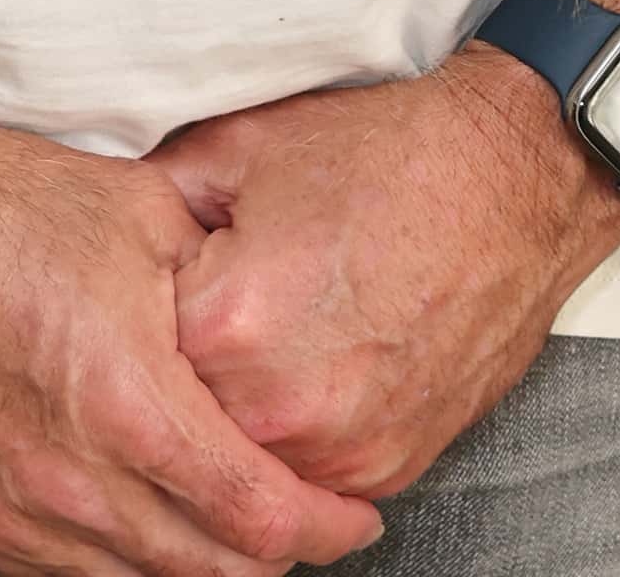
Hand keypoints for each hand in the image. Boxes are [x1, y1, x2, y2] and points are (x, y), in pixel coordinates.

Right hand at [0, 95, 389, 575]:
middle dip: (268, 559)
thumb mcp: (141, 211)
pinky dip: (104, 559)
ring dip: (187, 566)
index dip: (321, 527)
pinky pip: (47, 569)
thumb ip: (218, 281)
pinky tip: (126, 524)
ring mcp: (0, 510)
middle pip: (202, 571)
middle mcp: (67, 480)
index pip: (257, 516)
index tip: (357, 517)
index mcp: (127, 403)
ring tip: (226, 534)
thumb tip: (279, 310)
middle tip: (304, 531)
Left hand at [145, 46, 619, 500]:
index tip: (166, 281)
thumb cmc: (384, 154)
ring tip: (267, 338)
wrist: (510, 177)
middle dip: (186, 372)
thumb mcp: (245, 145)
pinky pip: (309, 474)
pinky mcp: (386, 470)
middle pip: (183, 420)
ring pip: (245, 460)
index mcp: (227, 326)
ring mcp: (339, 451)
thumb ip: (160, 199)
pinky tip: (312, 365)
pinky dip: (299, 431)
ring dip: (239, 413)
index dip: (145, 308)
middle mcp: (280, 409)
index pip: (135, 351)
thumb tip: (110, 228)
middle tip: (217, 312)